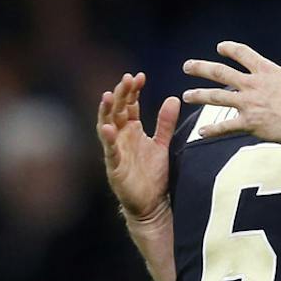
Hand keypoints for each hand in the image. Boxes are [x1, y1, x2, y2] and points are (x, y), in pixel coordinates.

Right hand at [97, 72, 178, 226]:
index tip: (139, 76)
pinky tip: (108, 128)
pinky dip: (108, 139)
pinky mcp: (115, 166)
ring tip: (108, 96)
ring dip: (107, 111)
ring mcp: (116, 150)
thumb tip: (173, 99)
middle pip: (117, 110)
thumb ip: (166, 123)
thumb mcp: (163, 144)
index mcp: (132, 129)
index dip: (133, 90)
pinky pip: (110, 151)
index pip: (129, 105)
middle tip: (126, 79)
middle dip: (121, 94)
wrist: (152, 204)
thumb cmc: (154, 175)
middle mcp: (121, 137)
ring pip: (107, 126)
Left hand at [181, 24, 280, 143]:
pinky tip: (202, 131)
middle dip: (201, 68)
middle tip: (188, 66)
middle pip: (220, 72)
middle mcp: (253, 85)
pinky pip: (226, 126)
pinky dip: (213, 129)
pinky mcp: (250, 123)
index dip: (230, 49)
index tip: (220, 47)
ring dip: (200, 95)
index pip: (242, 54)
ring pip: (216, 97)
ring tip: (187, 95)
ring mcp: (249, 104)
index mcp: (267, 71)